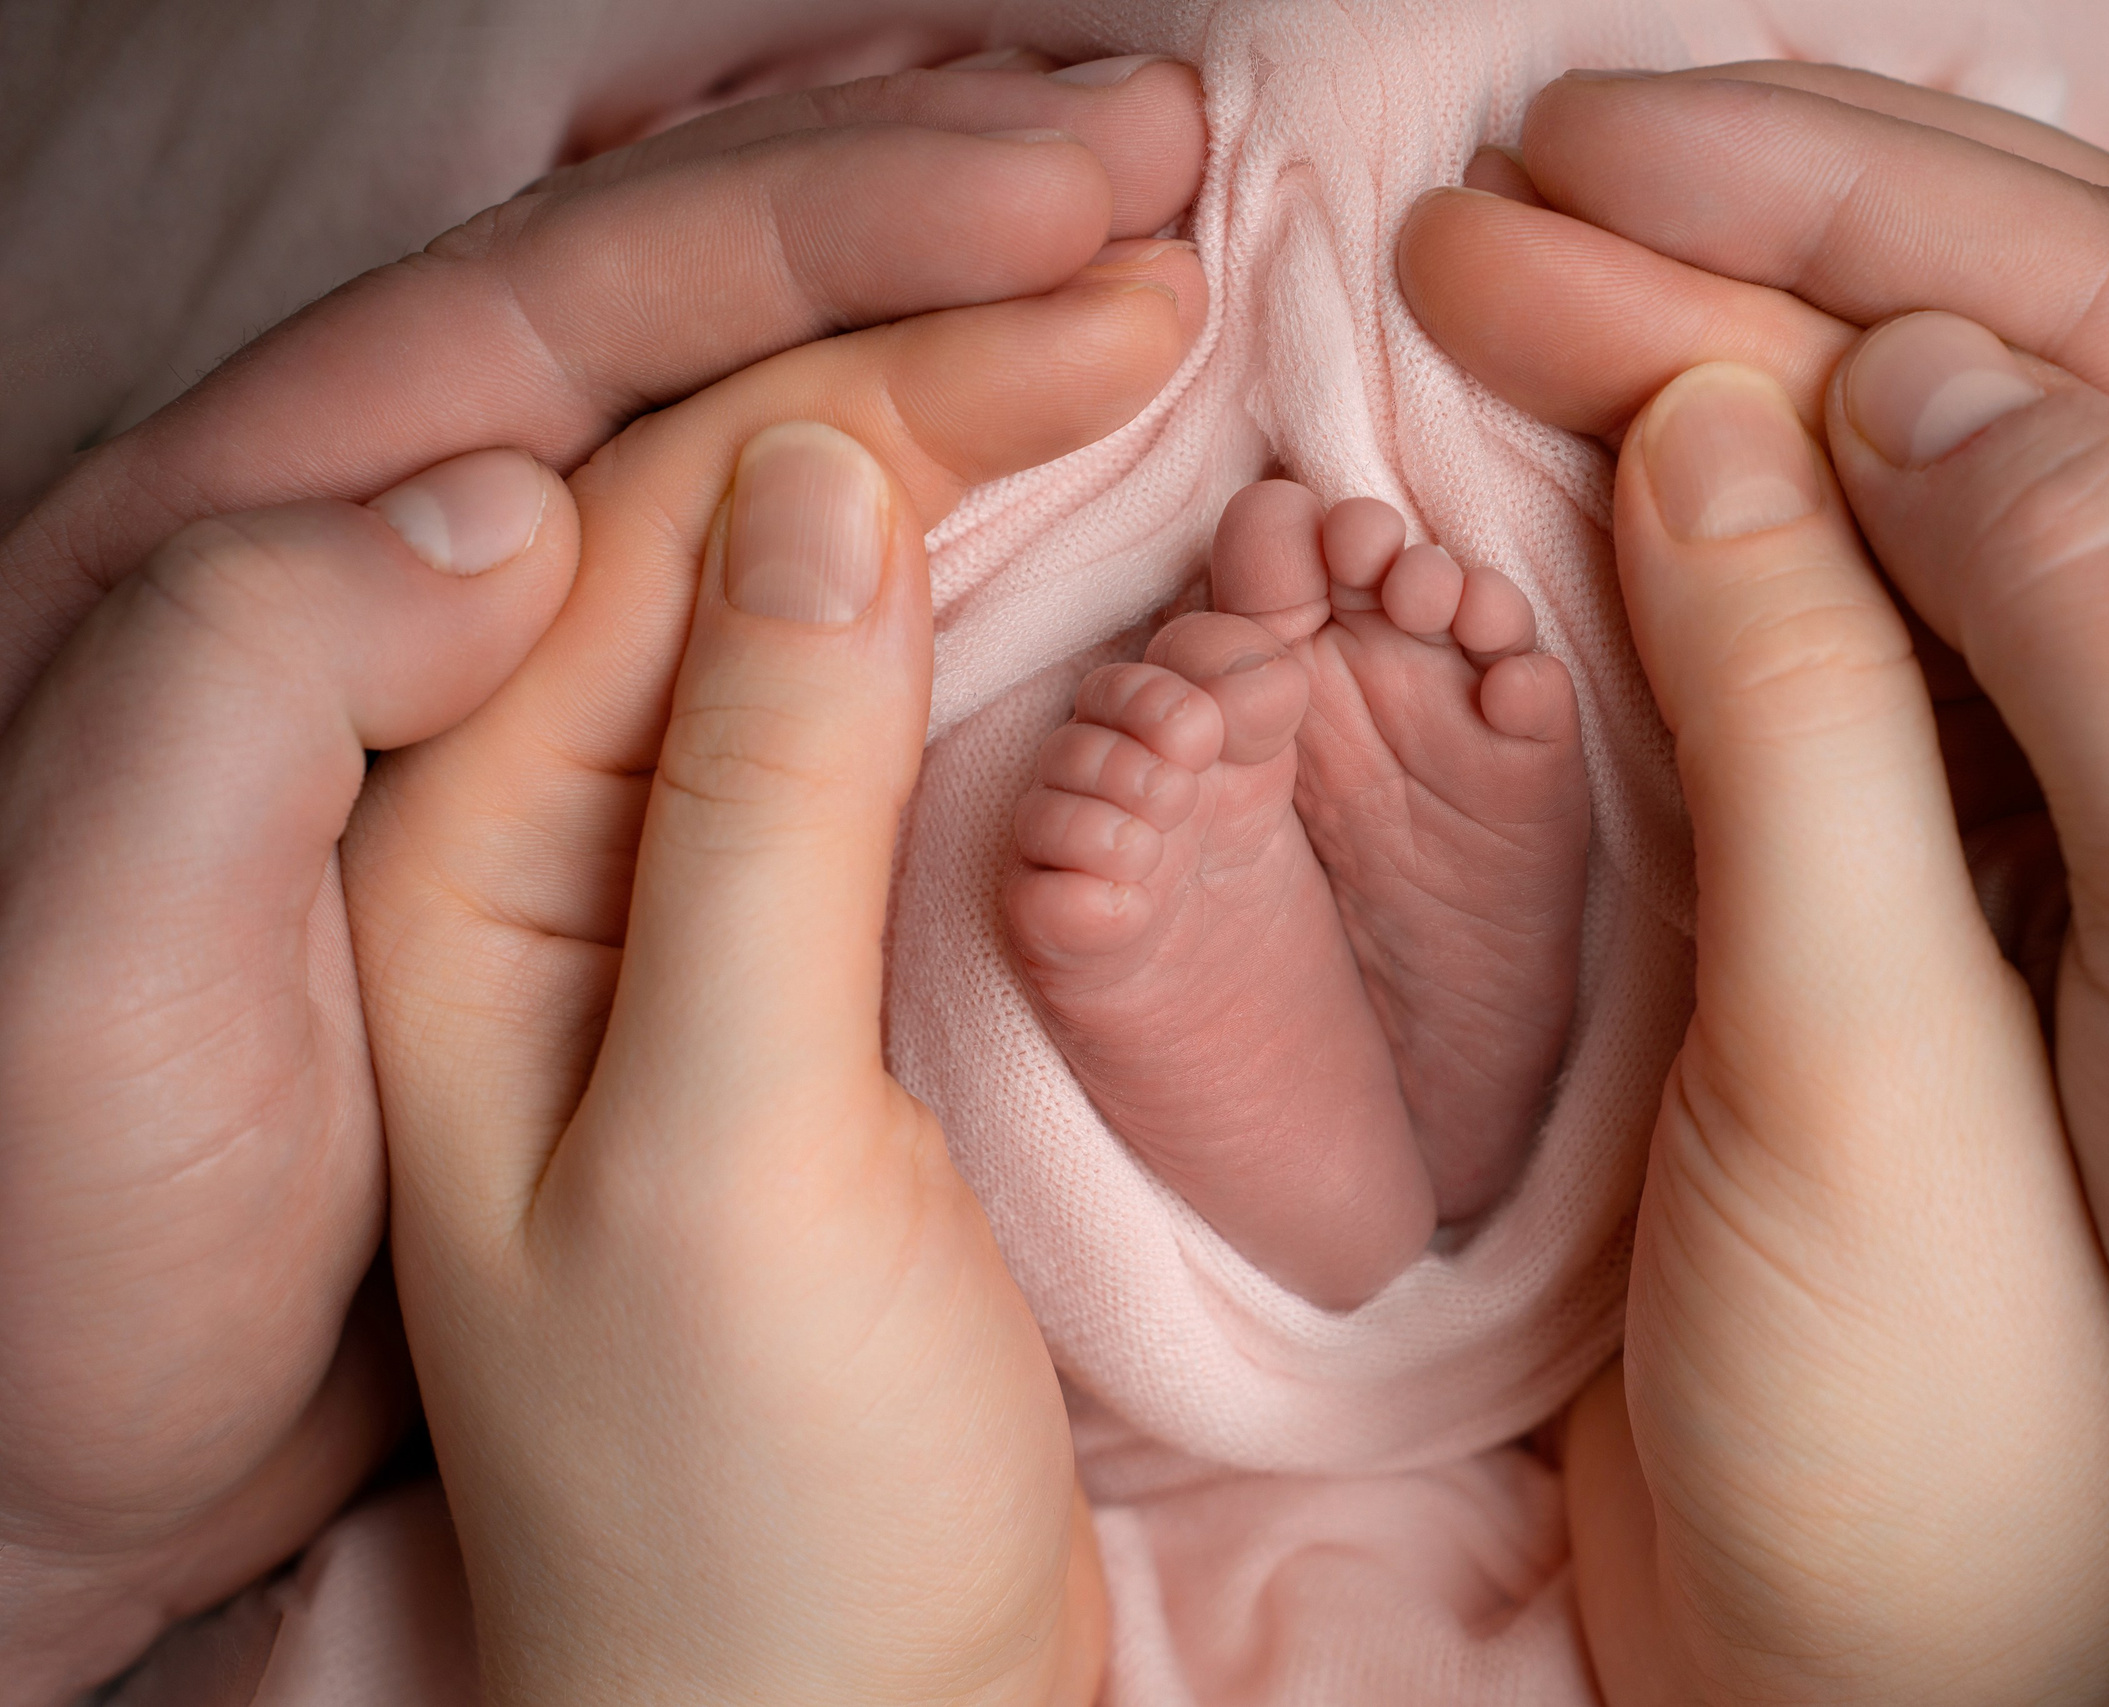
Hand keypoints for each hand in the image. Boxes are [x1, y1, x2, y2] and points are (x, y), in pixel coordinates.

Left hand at [344, 233, 1205, 1702]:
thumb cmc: (727, 1513)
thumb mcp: (710, 1157)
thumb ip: (733, 804)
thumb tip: (814, 472)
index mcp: (419, 845)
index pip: (645, 486)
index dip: (880, 334)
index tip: (1118, 259)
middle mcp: (492, 820)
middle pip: (703, 471)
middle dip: (920, 301)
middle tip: (1157, 189)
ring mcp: (628, 873)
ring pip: (783, 553)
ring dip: (951, 402)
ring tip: (1134, 295)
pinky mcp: (749, 946)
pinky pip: (842, 677)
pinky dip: (963, 556)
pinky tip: (1066, 492)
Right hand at [1410, 65, 2108, 1697]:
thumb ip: (2101, 588)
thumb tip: (1902, 380)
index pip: (2103, 292)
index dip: (1825, 201)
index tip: (1588, 152)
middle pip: (2028, 316)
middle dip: (1767, 224)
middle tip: (1529, 172)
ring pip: (1965, 439)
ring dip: (1756, 333)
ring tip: (1574, 247)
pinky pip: (1930, 589)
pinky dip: (1786, 499)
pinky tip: (1685, 433)